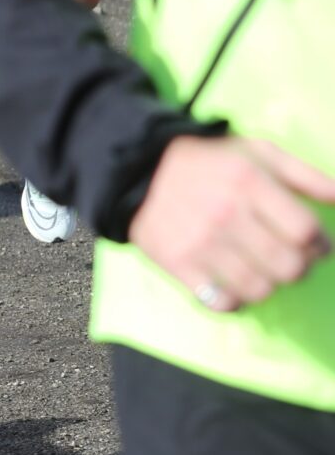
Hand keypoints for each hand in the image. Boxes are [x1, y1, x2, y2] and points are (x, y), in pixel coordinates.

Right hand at [129, 136, 334, 311]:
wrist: (139, 171)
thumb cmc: (209, 162)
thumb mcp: (258, 153)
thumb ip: (306, 175)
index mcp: (248, 181)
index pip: (306, 231)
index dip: (320, 244)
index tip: (313, 244)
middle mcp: (225, 213)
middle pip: (289, 266)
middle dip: (299, 268)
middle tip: (290, 259)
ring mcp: (200, 242)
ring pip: (260, 289)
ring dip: (270, 285)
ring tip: (263, 271)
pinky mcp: (178, 263)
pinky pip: (223, 301)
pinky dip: (236, 299)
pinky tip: (234, 282)